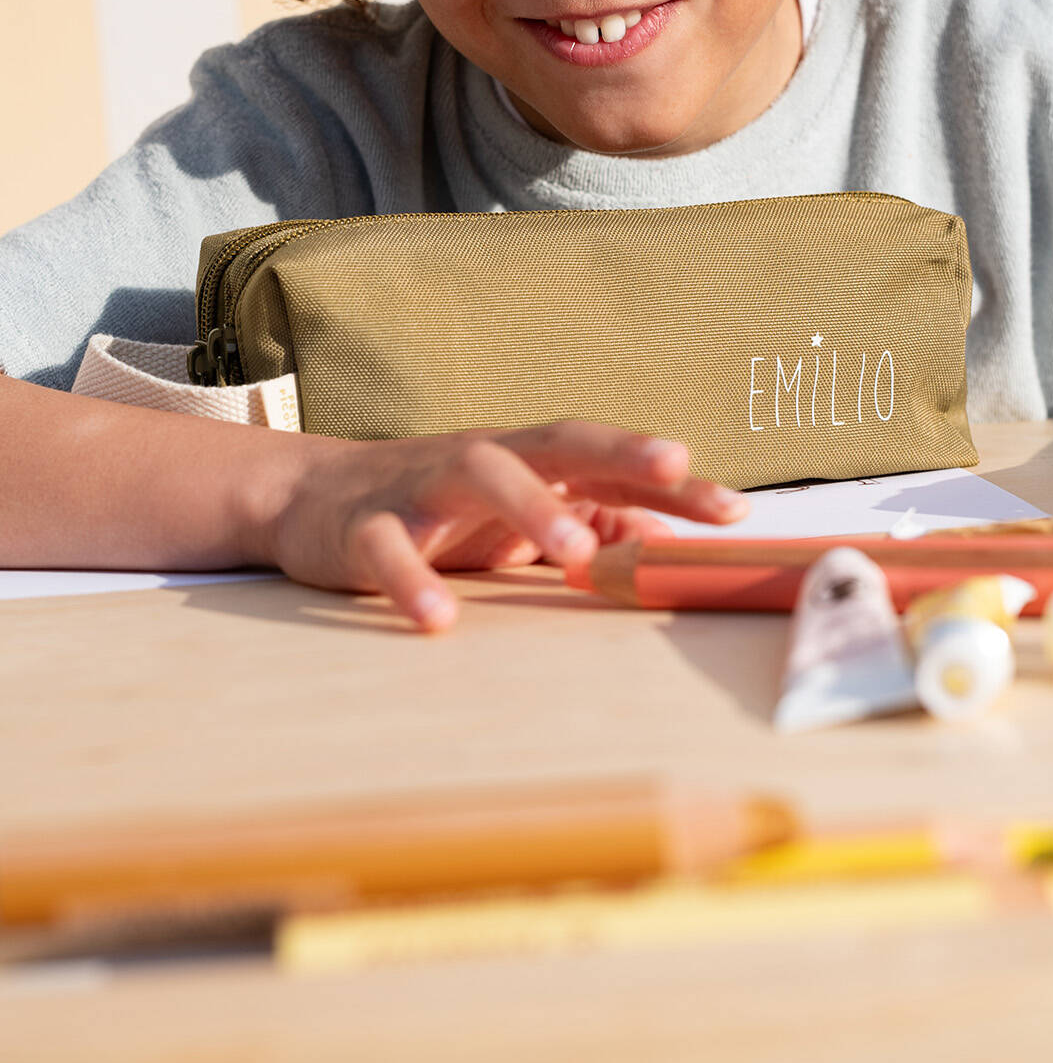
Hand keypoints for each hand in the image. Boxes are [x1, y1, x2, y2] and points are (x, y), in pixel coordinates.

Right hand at [261, 419, 748, 631]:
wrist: (309, 498)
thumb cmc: (438, 508)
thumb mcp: (520, 513)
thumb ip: (592, 521)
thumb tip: (671, 541)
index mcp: (526, 461)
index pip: (607, 458)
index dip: (670, 478)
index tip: (734, 509)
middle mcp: (482, 460)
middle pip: (556, 443)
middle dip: (619, 451)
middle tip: (675, 471)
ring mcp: (421, 488)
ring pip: (480, 477)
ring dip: (532, 508)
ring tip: (577, 553)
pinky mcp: (362, 527)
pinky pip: (388, 550)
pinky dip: (412, 581)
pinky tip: (439, 620)